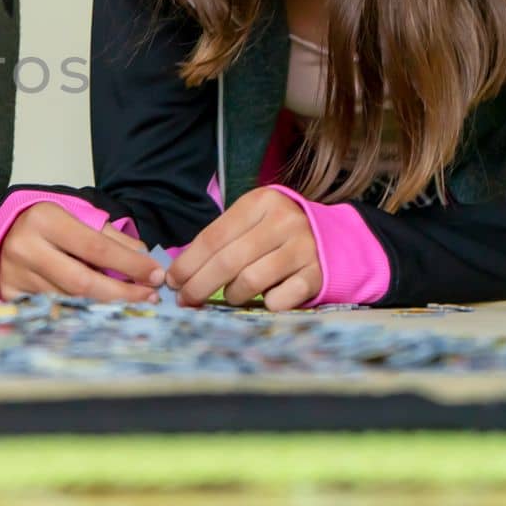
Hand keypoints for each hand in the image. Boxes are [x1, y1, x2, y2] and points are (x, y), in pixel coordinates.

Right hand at [0, 203, 164, 301]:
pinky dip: (80, 311)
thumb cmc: (44, 222)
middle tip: (150, 298)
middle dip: (123, 294)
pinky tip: (100, 311)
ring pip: (69, 301)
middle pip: (83, 283)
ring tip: (132, 303)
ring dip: (105, 305)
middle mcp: (26, 248)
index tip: (157, 276)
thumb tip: (144, 259)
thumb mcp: (75, 215)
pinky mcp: (9, 296)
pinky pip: (53, 310)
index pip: (96, 248)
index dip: (130, 265)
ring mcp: (15, 276)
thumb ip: (109, 235)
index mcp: (45, 219)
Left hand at [166, 188, 320, 310]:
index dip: (187, 263)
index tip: (172, 281)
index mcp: (260, 202)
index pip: (213, 237)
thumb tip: (179, 273)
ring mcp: (304, 248)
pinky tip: (264, 299)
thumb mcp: (252, 221)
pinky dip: (266, 304)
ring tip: (230, 295)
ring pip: (250, 281)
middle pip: (227, 261)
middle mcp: (283, 221)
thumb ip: (221, 240)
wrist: (334, 238)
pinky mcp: (318, 275)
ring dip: (232, 295)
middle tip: (186, 300)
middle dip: (199, 285)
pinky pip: (279, 299)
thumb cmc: (278, 232)